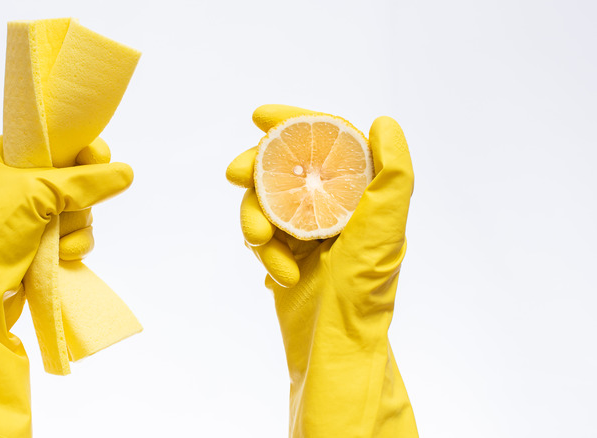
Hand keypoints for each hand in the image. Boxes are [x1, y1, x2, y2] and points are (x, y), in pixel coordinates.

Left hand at [0, 135, 132, 436]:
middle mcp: (16, 181)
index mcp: (3, 155)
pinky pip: (76, 235)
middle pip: (75, 176)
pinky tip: (63, 255)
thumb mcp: (38, 193)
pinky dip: (74, 245)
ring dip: (74, 226)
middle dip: (77, 198)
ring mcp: (30, 215)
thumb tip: (126, 173)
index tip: (95, 156)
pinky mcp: (41, 243)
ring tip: (57, 240)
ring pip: (79, 208)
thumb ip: (85, 180)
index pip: (53, 139)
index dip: (78, 148)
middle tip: (66, 207)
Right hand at [226, 104, 418, 436]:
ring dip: (256, 219)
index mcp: (361, 193)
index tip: (261, 117)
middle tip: (236, 174)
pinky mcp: (285, 253)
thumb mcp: (385, 227)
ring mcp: (307, 229)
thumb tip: (384, 123)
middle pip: (286, 167)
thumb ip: (393, 173)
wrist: (333, 345)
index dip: (294, 122)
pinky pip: (260, 236)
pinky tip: (278, 275)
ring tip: (264, 243)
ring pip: (265, 201)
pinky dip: (265, 253)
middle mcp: (334, 206)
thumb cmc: (363, 289)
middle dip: (258, 169)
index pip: (327, 142)